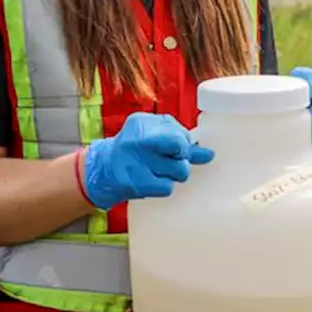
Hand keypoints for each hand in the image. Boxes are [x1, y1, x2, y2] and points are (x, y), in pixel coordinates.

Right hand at [81, 113, 213, 209]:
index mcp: (141, 124)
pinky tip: (153, 181)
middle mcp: (137, 141)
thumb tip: (208, 154)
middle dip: (183, 156)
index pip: (178, 133)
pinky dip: (164, 185)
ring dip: (175, 173)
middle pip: (180, 147)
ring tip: (160, 170)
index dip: (184, 144)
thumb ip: (179, 142)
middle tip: (174, 159)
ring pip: (179, 170)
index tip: (179, 149)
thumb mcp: (151, 136)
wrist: (102, 170)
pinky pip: (168, 187)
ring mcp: (136, 162)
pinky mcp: (136, 183)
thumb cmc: (132, 151)